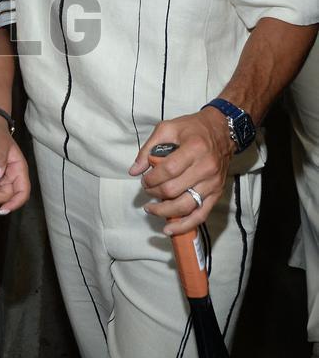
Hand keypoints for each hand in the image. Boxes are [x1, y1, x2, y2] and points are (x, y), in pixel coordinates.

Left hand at [129, 108, 233, 233]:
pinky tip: (169, 229)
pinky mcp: (217, 193)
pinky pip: (200, 215)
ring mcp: (212, 183)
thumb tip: (134, 171)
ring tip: (151, 209)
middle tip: (147, 190)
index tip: (144, 180)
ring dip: (164, 211)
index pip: (168, 171)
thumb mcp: (167, 128)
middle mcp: (206, 167)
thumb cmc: (192, 128)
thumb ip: (148, 149)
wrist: (223, 130)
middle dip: (154, 193)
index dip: (151, 179)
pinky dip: (184, 225)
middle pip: (174, 190)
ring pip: (185, 206)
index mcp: (194, 148)